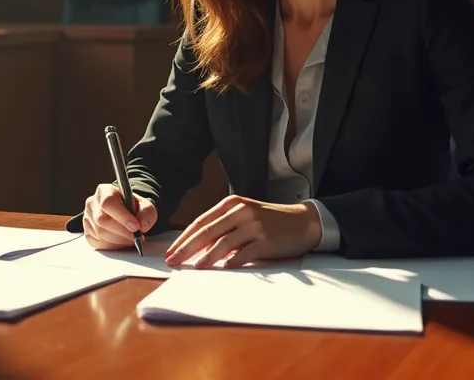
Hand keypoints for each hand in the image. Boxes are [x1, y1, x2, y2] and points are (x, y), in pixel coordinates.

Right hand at [82, 184, 156, 249]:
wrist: (125, 214)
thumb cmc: (133, 208)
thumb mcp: (145, 206)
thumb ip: (146, 213)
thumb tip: (142, 226)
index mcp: (105, 191)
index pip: (108, 202)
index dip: (122, 216)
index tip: (135, 226)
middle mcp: (92, 203)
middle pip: (102, 220)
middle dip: (122, 232)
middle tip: (136, 237)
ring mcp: (88, 218)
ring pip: (100, 234)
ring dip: (119, 240)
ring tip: (131, 239)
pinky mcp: (87, 233)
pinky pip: (98, 243)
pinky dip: (113, 246)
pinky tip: (121, 242)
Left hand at [165, 195, 321, 268]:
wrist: (303, 221)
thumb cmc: (270, 221)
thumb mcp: (244, 216)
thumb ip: (223, 227)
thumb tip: (197, 247)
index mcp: (232, 204)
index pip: (201, 222)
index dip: (183, 238)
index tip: (170, 251)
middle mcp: (241, 212)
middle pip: (207, 232)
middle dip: (186, 248)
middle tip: (172, 261)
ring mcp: (254, 225)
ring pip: (223, 243)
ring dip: (206, 258)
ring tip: (193, 267)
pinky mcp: (266, 240)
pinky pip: (244, 254)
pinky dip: (232, 262)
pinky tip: (222, 269)